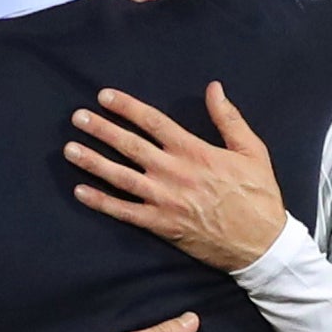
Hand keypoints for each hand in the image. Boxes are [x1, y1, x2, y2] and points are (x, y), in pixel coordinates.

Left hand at [64, 82, 286, 271]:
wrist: (261, 244)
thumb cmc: (259, 195)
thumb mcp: (252, 150)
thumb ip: (229, 118)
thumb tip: (214, 88)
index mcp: (194, 151)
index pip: (153, 122)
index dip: (126, 107)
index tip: (104, 96)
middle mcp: (174, 172)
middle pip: (129, 145)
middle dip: (101, 129)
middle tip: (77, 117)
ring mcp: (164, 200)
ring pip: (120, 176)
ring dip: (92, 162)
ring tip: (70, 149)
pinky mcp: (161, 225)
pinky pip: (124, 212)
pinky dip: (101, 202)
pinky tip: (80, 192)